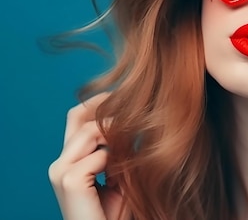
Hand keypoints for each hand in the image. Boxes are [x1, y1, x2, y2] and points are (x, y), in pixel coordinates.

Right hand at [49, 92, 125, 219]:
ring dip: (116, 140)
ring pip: (91, 131)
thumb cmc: (115, 212)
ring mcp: (60, 171)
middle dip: (109, 114)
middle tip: (133, 117)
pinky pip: (100, 156)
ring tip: (128, 157)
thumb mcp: (120, 172)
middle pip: (80, 117)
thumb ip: (118, 147)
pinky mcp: (69, 181)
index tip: (125, 95)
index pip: (77, 116)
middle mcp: (60, 163)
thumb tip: (131, 113)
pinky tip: (118, 180)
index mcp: (69, 159)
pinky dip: (115, 163)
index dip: (99, 101)